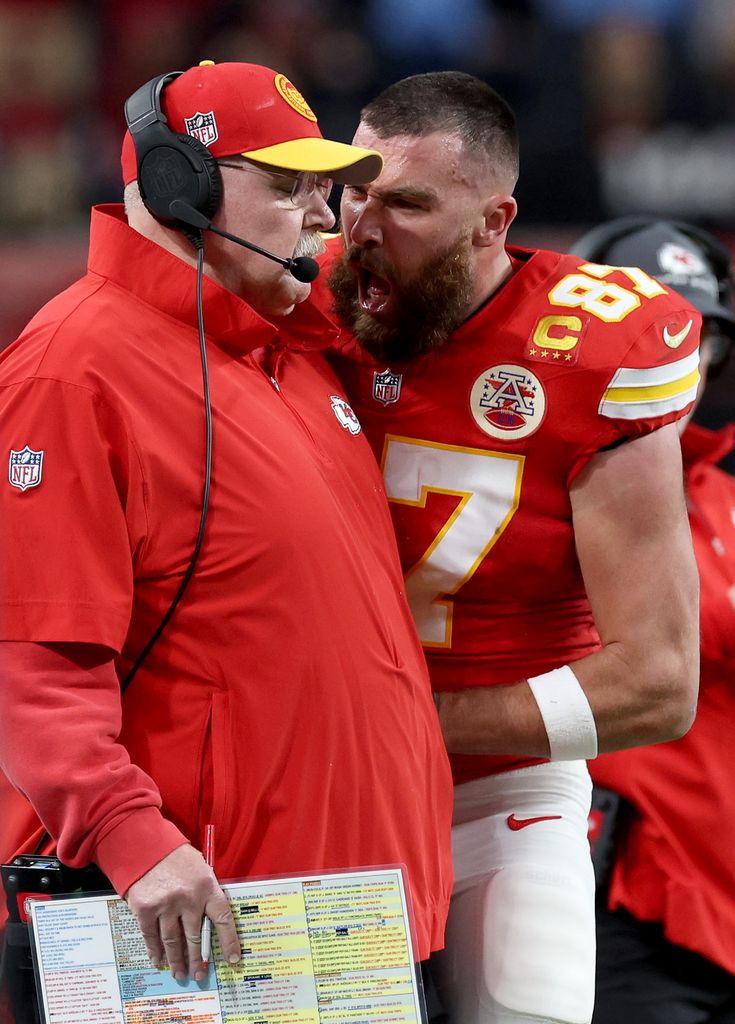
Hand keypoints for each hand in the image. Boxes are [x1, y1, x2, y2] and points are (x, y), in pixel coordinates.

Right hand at [125, 844, 240, 980]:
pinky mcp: (146, 909)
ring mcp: (167, 905)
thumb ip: (206, 893)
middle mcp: (189, 899)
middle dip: (198, 959)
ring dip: (177, 960)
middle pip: (196, 936)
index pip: (223, 919)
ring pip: (174, 941)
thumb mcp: (200, 869)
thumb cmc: (177, 857)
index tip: (233, 959)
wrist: (146, 845)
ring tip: (180, 974)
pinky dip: (155, 951)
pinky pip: (152, 936)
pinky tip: (159, 960)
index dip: (229, 941)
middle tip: (199, 976)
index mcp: (207, 886)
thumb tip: (210, 923)